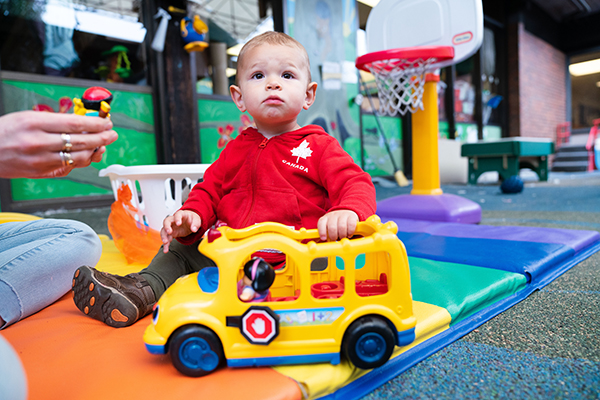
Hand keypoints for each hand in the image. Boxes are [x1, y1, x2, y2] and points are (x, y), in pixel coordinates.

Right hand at [0, 111, 117, 178]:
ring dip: (95, 151)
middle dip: (102, 137)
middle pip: (80, 141)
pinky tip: (89, 154)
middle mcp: (38, 142)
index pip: (74, 124)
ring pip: (78, 157)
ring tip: (103, 144)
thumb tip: (84, 122)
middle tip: (112, 134)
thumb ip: (55, 120)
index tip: (107, 122)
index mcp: (34, 123)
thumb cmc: (5, 131)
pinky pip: (69, 168)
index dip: (95, 124)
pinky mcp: (41, 172)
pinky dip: (82, 161)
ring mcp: (40, 160)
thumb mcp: (28, 117)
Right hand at [160, 210, 201, 252]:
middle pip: (166, 221)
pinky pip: (167, 238)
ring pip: (164, 230)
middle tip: (169, 232)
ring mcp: (171, 227)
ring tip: (166, 243)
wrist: (190, 222)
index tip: (178, 223)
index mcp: (181, 214)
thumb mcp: (196, 220)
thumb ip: (195, 224)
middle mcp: (173, 220)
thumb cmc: (192, 219)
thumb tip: (194, 229)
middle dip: (167, 227)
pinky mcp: (171, 233)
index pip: (177, 215)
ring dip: (164, 236)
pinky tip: (166, 249)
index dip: (177, 218)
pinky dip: (166, 244)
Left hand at [317, 210, 358, 241]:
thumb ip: (323, 235)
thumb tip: (316, 243)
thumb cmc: (336, 225)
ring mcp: (342, 215)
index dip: (322, 231)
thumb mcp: (327, 228)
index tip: (324, 238)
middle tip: (335, 239)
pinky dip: (350, 232)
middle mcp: (333, 215)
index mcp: (325, 219)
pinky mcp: (351, 216)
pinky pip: (351, 225)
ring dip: (342, 235)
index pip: (321, 223)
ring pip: (342, 226)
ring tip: (343, 237)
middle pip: (332, 227)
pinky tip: (349, 234)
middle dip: (333, 236)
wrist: (347, 214)